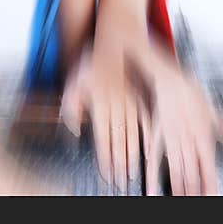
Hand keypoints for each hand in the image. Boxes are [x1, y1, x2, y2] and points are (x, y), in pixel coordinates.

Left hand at [60, 50, 140, 191]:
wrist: (114, 42)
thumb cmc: (91, 65)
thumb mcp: (73, 83)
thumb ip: (71, 108)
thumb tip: (75, 131)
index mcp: (100, 103)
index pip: (103, 138)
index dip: (105, 159)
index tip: (107, 175)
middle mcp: (117, 104)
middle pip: (119, 141)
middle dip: (120, 164)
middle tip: (121, 181)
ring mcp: (132, 101)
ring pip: (133, 134)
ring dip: (133, 155)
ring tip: (133, 172)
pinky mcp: (142, 97)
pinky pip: (147, 121)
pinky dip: (149, 137)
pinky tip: (150, 149)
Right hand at [145, 61, 222, 195]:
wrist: (172, 80)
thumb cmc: (195, 98)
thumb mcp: (219, 120)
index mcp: (204, 137)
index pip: (208, 170)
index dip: (209, 188)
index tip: (211, 198)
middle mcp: (188, 140)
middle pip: (191, 174)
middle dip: (193, 192)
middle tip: (194, 202)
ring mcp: (171, 139)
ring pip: (175, 170)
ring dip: (177, 188)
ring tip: (180, 200)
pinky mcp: (157, 136)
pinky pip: (153, 160)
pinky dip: (152, 177)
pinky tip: (151, 190)